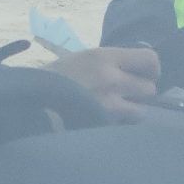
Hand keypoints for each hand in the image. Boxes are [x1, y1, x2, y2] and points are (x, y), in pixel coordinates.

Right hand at [40, 46, 160, 121]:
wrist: (32, 102)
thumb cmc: (54, 77)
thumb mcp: (81, 58)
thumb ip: (108, 63)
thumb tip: (132, 69)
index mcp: (104, 57)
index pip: (150, 59)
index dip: (152, 68)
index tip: (145, 74)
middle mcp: (112, 78)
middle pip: (150, 88)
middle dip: (141, 93)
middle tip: (129, 94)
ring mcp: (109, 104)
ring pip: (141, 111)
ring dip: (133, 111)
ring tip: (118, 110)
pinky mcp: (103, 125)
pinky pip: (124, 126)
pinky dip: (119, 125)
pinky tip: (106, 121)